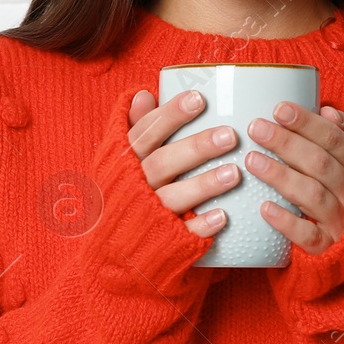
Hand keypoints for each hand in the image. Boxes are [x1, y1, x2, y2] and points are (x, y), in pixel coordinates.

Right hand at [125, 88, 240, 239]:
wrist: (109, 249)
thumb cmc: (125, 189)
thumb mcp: (120, 158)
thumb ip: (135, 127)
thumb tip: (144, 94)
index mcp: (124, 161)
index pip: (145, 132)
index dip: (170, 115)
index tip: (199, 98)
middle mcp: (134, 186)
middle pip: (163, 163)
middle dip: (196, 148)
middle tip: (230, 135)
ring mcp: (147, 214)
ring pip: (173, 197)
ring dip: (203, 185)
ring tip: (234, 173)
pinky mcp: (161, 241)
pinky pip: (181, 233)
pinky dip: (200, 226)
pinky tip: (222, 216)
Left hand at [246, 102, 343, 256]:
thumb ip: (339, 136)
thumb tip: (327, 110)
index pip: (333, 139)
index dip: (307, 123)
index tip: (279, 109)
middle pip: (319, 163)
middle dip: (286, 143)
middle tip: (256, 128)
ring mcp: (341, 219)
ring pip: (312, 195)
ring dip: (281, 176)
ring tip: (252, 160)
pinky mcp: (328, 246)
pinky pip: (308, 235)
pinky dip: (287, 222)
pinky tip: (265, 208)